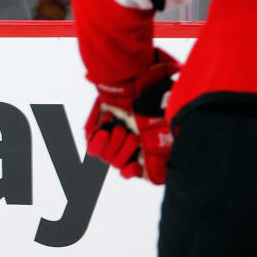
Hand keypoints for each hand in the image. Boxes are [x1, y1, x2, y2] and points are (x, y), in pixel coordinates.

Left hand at [84, 48, 179, 183]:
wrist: (134, 78)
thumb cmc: (153, 98)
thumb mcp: (164, 125)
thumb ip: (160, 152)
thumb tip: (156, 178)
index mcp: (145, 145)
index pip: (135, 170)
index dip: (132, 172)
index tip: (134, 168)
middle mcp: (127, 144)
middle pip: (119, 165)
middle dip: (126, 150)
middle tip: (133, 134)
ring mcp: (110, 138)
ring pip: (107, 159)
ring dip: (115, 143)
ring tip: (121, 126)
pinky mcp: (95, 131)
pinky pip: (92, 147)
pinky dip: (99, 141)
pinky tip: (107, 129)